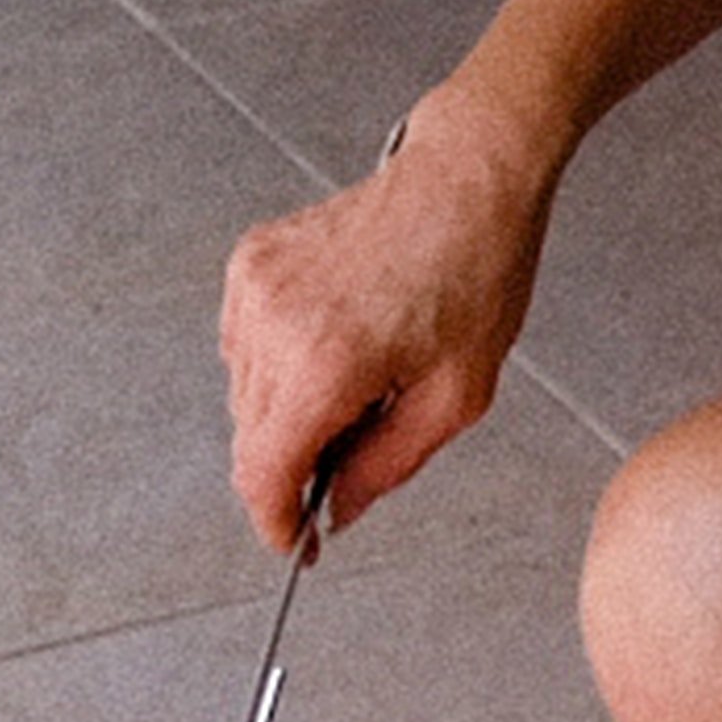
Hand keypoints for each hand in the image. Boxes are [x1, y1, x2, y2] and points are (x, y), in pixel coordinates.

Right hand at [219, 93, 551, 551]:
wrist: (466, 179)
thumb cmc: (477, 274)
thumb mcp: (456, 397)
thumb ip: (385, 467)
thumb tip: (336, 511)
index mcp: (326, 364)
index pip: (262, 474)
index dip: (275, 522)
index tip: (296, 542)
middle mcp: (275, 323)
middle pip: (251, 440)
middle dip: (293, 466)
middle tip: (354, 454)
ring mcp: (254, 287)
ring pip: (244, 394)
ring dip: (288, 412)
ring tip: (360, 382)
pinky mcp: (250, 261)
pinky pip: (244, 344)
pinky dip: (278, 364)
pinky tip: (335, 343)